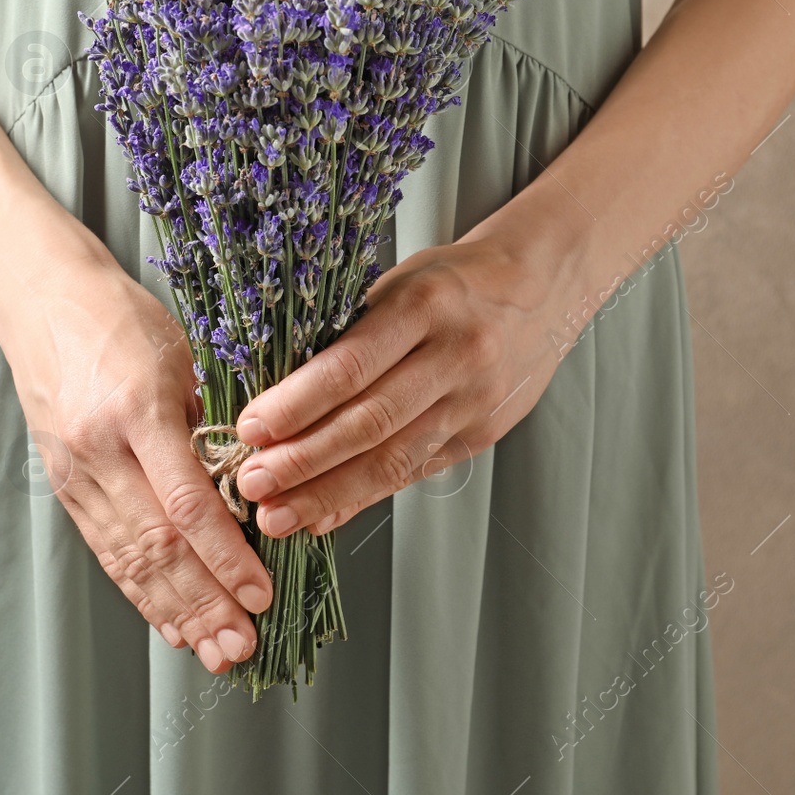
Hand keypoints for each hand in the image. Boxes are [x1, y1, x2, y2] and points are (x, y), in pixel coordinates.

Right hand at [2, 258, 273, 672]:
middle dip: (203, 604)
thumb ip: (213, 423)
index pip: (185, 502)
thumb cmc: (125, 319)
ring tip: (213, 651)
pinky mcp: (66, 486)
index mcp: (136, 410)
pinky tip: (170, 623)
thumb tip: (256, 489)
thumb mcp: (183, 357)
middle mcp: (99, 451)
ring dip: (174, 612)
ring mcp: (76, 473)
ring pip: (129, 559)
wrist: (45, 302)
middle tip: (241, 646)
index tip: (259, 592)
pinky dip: (142, 593)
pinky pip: (108, 550)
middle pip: (156, 546)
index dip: (225, 557)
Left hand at [231, 232, 576, 536]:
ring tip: (278, 514)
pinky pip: (415, 472)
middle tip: (253, 484)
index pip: (350, 367)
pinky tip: (325, 513)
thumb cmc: (455, 280)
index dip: (295, 405)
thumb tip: (279, 399)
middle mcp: (456, 355)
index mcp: (425, 305)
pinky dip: (365, 497)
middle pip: (369, 422)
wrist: (544, 285)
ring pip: (393, 459)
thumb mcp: (399, 283)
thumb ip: (350, 335)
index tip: (250, 429)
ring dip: (328, 493)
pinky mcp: (483, 434)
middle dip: (303, 461)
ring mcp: (474, 401)